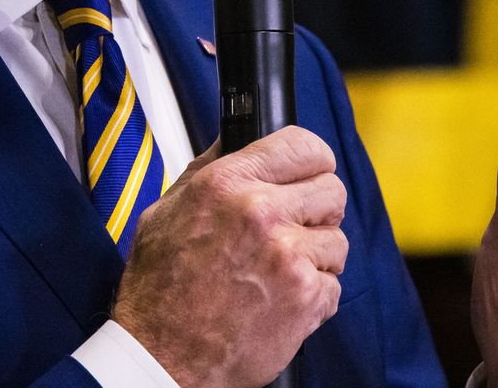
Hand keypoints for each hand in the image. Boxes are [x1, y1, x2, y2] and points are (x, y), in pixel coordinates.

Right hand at [112, 126, 348, 387]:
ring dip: (316, 255)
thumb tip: (236, 141)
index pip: (302, 144)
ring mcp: (288, 256)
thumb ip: (208, 171)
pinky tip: (280, 301)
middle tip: (293, 229)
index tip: (309, 172)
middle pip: (331, 189)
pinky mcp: (306, 297)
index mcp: (226, 184)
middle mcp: (261, 212)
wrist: (162, 356)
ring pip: (338, 239)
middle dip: (316, 210)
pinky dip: (314, 295)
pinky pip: (334, 283)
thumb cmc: (160, 290)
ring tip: (279, 272)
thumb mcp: (166, 212)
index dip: (311, 160)